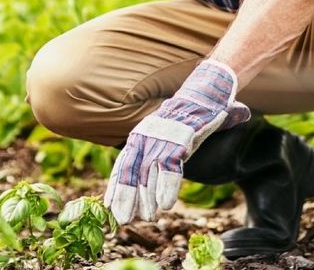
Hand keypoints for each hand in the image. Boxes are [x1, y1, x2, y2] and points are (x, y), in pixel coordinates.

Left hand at [104, 60, 251, 223]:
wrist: (204, 94)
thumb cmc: (182, 120)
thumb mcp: (161, 136)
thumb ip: (152, 156)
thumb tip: (145, 181)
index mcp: (140, 135)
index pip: (123, 164)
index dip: (115, 187)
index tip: (109, 207)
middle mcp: (147, 135)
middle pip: (131, 169)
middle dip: (126, 196)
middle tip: (123, 219)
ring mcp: (164, 136)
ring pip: (149, 171)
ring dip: (147, 196)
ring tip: (148, 217)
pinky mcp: (182, 137)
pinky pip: (171, 166)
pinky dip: (167, 186)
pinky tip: (166, 204)